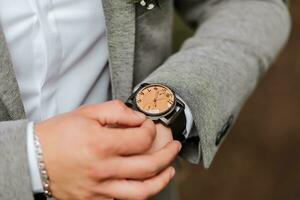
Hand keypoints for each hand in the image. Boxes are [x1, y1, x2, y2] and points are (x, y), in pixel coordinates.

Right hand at [35, 100, 180, 199]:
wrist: (33, 159)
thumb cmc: (57, 136)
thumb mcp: (86, 114)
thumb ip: (116, 111)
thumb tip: (138, 118)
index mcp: (101, 144)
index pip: (141, 139)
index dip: (151, 130)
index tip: (150, 126)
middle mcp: (103, 169)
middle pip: (148, 165)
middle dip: (168, 154)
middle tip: (174, 146)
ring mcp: (100, 189)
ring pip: (141, 191)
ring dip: (161, 180)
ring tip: (170, 170)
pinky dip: (140, 192)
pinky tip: (145, 182)